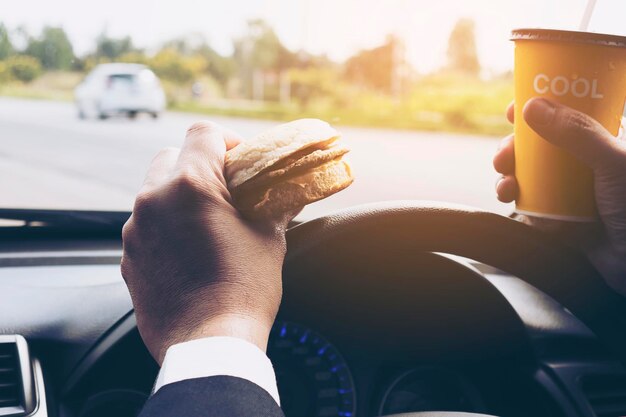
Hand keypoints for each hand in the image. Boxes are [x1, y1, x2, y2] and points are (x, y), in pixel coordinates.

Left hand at [121, 122, 292, 363]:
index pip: (202, 133)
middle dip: (197, 165)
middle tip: (223, 190)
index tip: (240, 161)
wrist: (210, 343)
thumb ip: (272, 203)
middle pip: (171, 156)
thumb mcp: (268, 237)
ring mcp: (135, 229)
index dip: (226, 141)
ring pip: (154, 191)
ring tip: (205, 224)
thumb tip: (288, 189)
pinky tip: (188, 251)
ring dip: (178, 196)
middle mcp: (153, 199)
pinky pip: (145, 225)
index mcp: (190, 185)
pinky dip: (164, 226)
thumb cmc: (245, 288)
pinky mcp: (127, 256)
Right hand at [493, 98, 625, 293]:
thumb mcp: (613, 163)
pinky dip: (512, 197)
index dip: (538, 108)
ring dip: (507, 174)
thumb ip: (577, 134)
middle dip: (513, 147)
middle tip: (503, 156)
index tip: (513, 110)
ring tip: (504, 185)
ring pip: (527, 172)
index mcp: (604, 141)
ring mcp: (569, 190)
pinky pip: (527, 201)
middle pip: (538, 143)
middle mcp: (584, 163)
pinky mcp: (558, 216)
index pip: (566, 114)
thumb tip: (533, 106)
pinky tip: (510, 199)